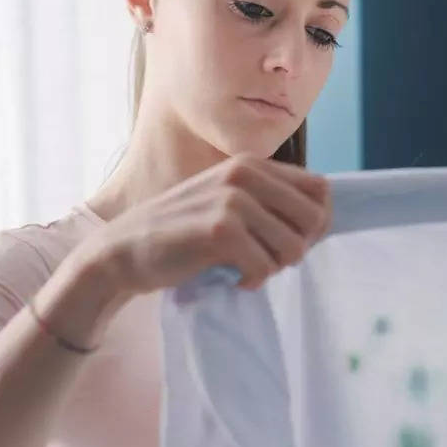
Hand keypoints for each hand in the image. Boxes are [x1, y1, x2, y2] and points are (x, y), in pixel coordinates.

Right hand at [76, 153, 332, 296]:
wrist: (122, 251)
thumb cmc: (183, 232)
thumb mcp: (229, 202)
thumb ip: (270, 202)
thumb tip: (325, 219)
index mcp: (253, 165)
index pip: (321, 191)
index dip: (316, 224)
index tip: (289, 242)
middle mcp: (246, 174)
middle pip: (315, 219)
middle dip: (297, 248)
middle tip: (267, 259)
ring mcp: (232, 199)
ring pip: (293, 247)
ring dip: (273, 268)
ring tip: (246, 267)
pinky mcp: (219, 229)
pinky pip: (265, 266)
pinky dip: (253, 281)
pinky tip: (233, 279)